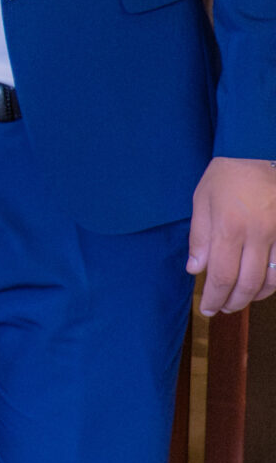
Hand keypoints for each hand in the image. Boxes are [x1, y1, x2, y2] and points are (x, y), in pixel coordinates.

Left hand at [190, 157, 275, 315]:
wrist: (257, 153)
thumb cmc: (225, 177)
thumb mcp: (201, 201)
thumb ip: (199, 238)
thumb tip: (195, 270)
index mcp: (229, 227)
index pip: (221, 276)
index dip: (214, 298)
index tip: (206, 309)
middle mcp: (257, 235)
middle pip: (248, 284)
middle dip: (233, 302)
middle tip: (222, 309)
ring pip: (271, 280)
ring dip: (255, 297)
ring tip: (239, 300)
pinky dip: (273, 282)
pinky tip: (261, 285)